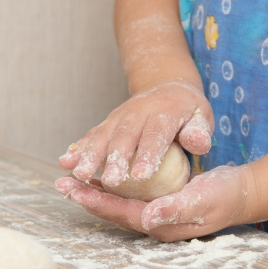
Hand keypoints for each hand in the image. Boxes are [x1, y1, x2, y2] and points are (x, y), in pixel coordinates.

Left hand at [55, 165, 256, 241]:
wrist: (243, 192)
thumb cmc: (225, 195)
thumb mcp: (203, 199)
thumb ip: (176, 209)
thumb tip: (147, 219)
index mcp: (160, 223)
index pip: (119, 213)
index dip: (95, 201)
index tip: (72, 188)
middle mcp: (153, 221)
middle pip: (112, 210)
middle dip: (86, 196)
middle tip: (60, 182)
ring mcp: (155, 213)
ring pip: (117, 202)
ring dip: (94, 191)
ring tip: (71, 179)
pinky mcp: (158, 201)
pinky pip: (128, 195)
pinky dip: (111, 185)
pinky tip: (100, 175)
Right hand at [58, 81, 213, 186]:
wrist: (167, 86)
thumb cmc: (188, 110)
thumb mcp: (202, 115)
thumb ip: (199, 131)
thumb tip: (198, 143)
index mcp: (165, 112)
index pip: (156, 135)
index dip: (147, 155)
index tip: (140, 177)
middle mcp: (138, 112)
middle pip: (125, 136)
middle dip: (114, 159)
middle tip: (109, 182)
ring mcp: (120, 116)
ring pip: (103, 135)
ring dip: (89, 154)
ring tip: (79, 174)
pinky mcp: (108, 122)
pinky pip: (92, 134)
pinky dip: (78, 147)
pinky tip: (65, 161)